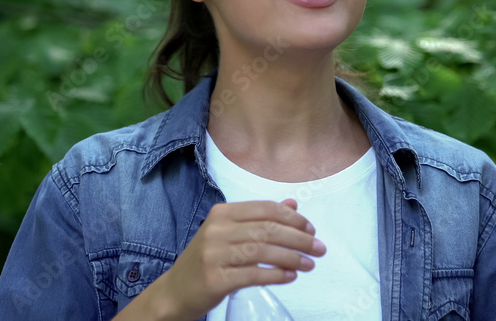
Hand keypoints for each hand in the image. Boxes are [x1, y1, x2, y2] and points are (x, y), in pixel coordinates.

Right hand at [117, 198, 324, 320]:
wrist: (176, 290)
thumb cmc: (209, 259)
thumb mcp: (231, 233)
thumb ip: (261, 218)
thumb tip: (293, 204)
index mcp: (222, 213)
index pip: (265, 209)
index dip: (293, 218)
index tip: (311, 229)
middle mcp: (217, 230)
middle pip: (267, 230)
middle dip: (299, 239)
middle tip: (319, 249)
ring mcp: (214, 254)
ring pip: (263, 252)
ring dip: (292, 258)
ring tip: (309, 265)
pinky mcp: (216, 278)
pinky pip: (254, 274)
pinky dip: (276, 275)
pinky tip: (290, 276)